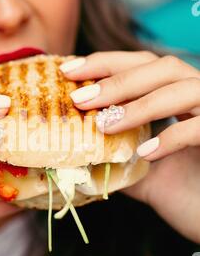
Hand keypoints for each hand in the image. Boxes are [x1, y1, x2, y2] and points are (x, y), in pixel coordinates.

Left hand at [60, 51, 199, 243]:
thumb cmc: (178, 192)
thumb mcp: (137, 170)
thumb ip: (113, 156)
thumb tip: (74, 151)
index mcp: (176, 97)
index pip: (142, 66)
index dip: (105, 63)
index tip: (69, 71)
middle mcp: (198, 98)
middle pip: (163, 68)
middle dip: (117, 81)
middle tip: (80, 98)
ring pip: (183, 90)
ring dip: (139, 106)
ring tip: (104, 125)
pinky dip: (172, 136)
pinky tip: (144, 153)